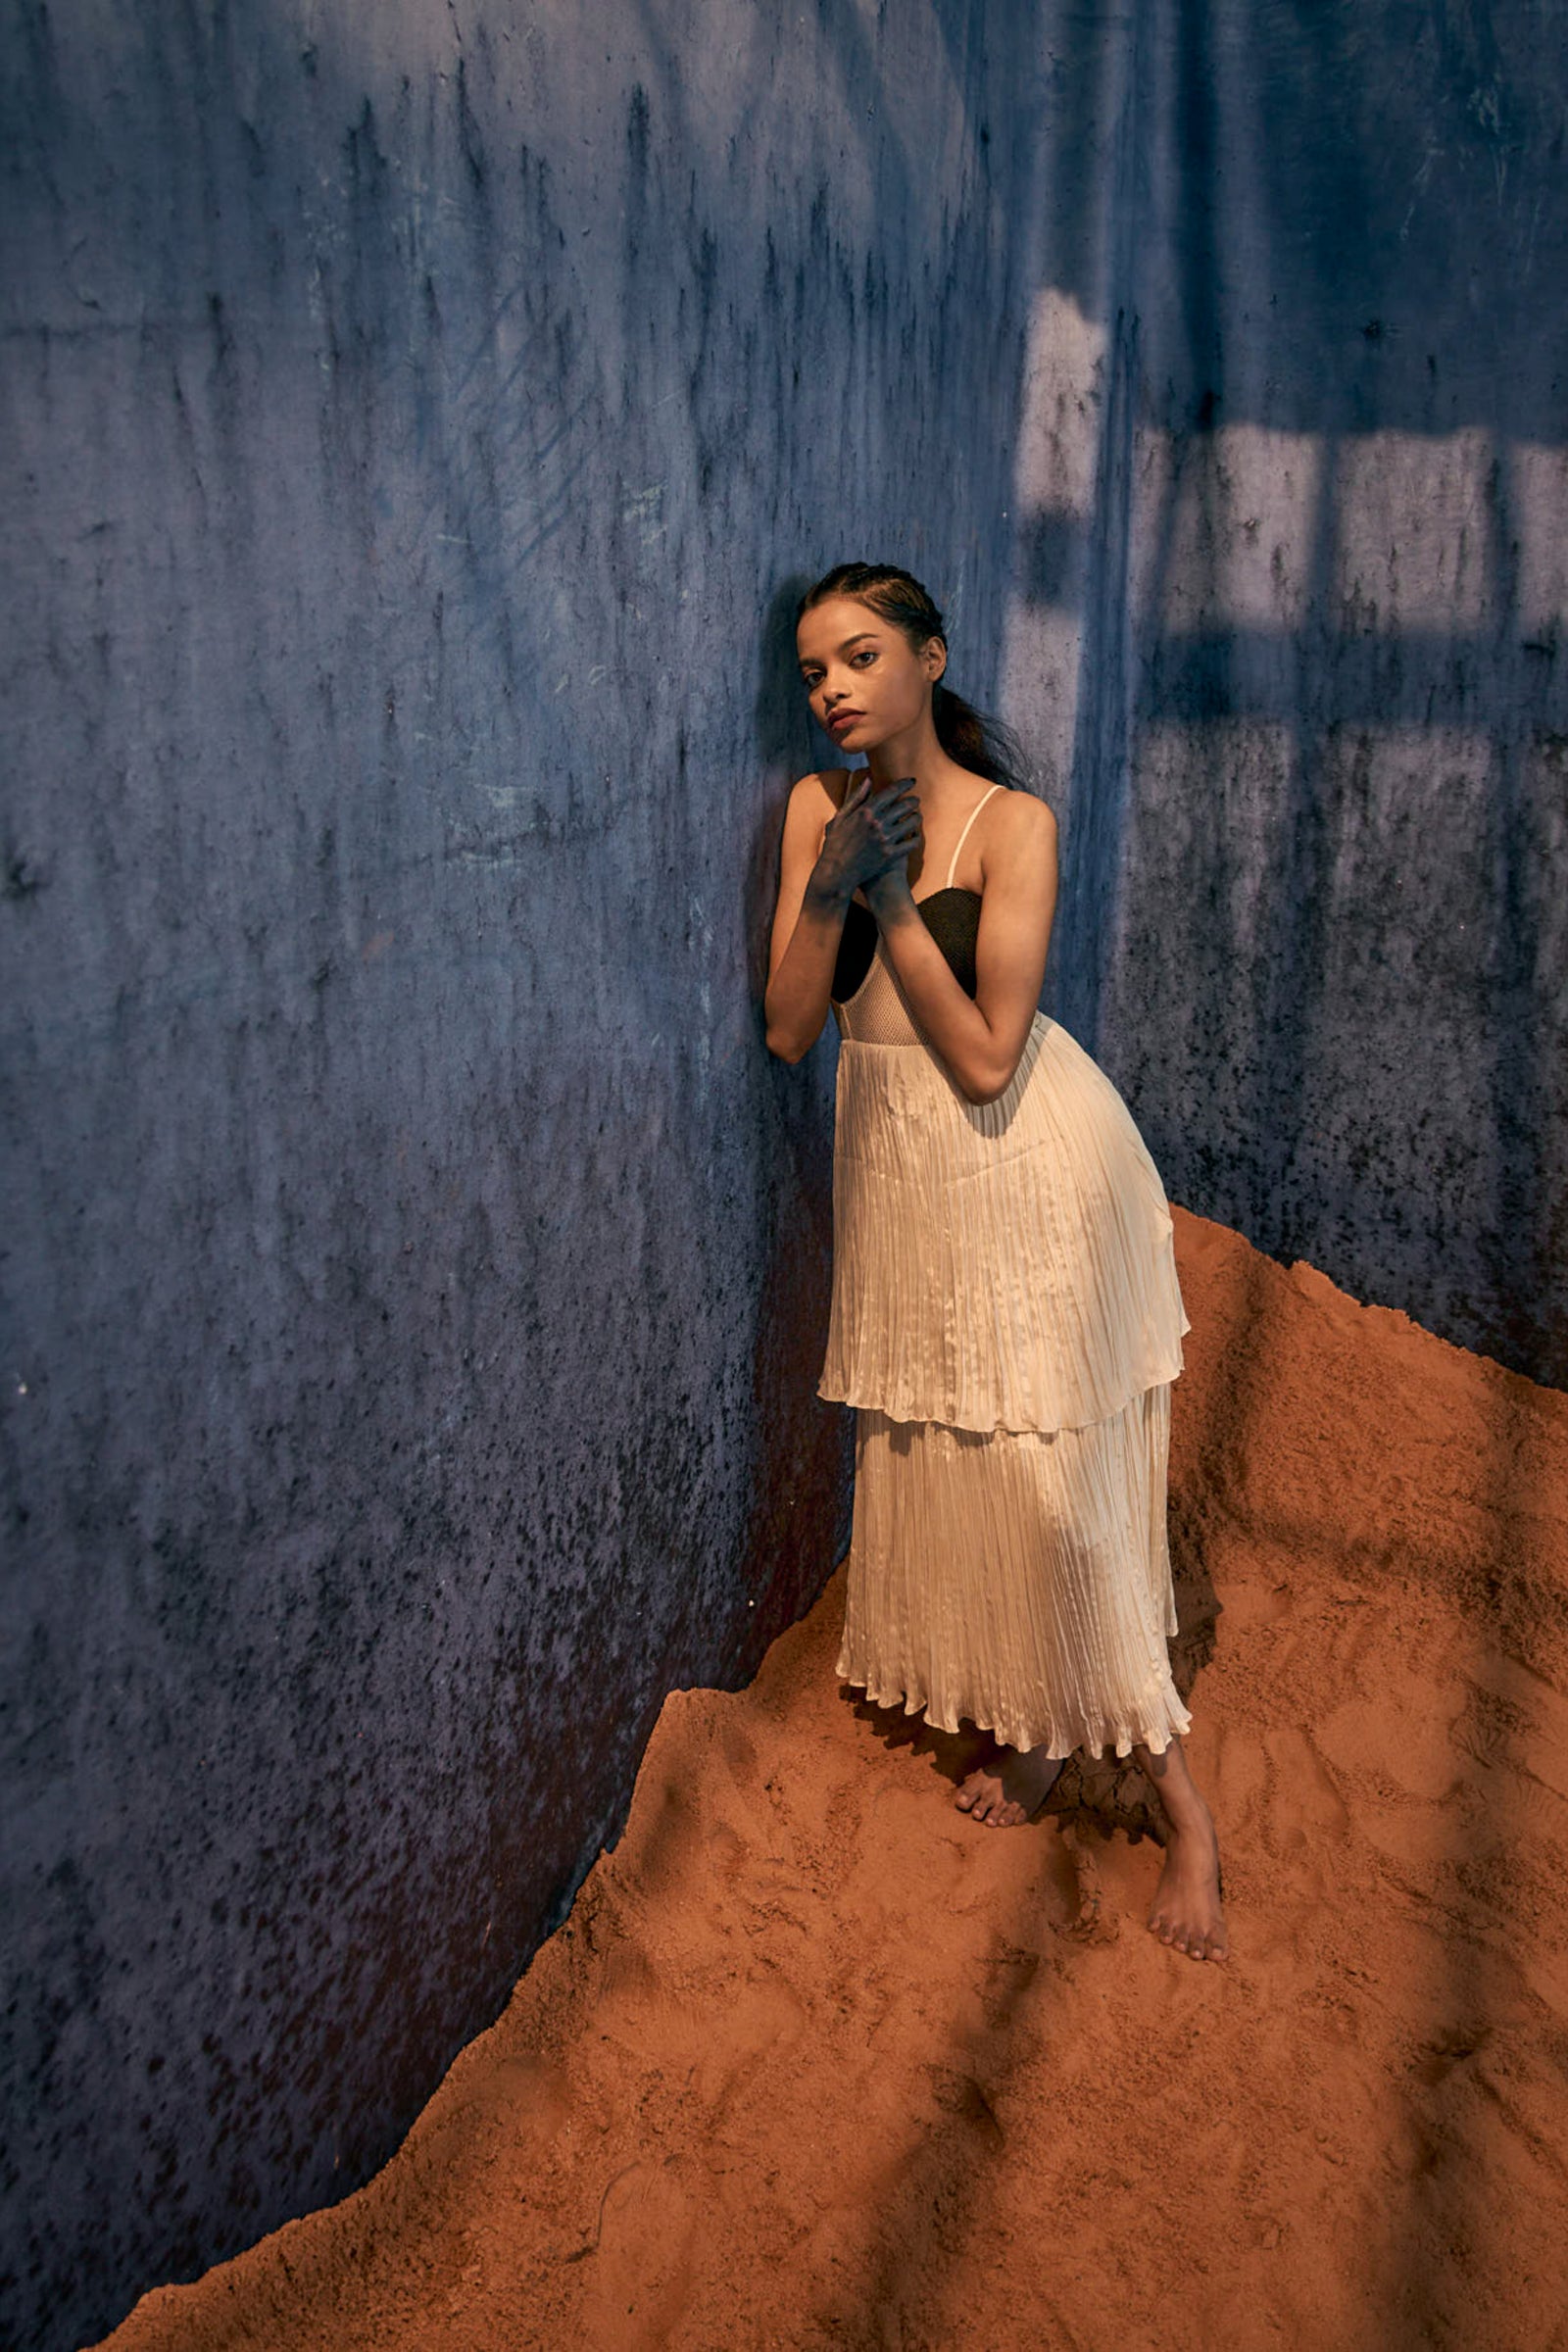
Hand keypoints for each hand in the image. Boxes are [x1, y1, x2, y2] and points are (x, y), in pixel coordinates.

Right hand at [809, 774, 922, 907]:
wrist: (836, 873)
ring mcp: (885, 840)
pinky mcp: (890, 855)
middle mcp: (877, 823)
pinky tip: (914, 835)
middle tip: (916, 800)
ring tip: (917, 816)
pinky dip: (915, 838)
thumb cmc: (835, 845)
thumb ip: (856, 798)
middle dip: (914, 801)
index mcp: (865, 812)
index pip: (892, 792)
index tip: (912, 782)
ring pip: (911, 823)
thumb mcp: (840, 818)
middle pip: (905, 806)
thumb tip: (868, 780)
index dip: (905, 784)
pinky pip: (911, 843)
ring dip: (917, 818)